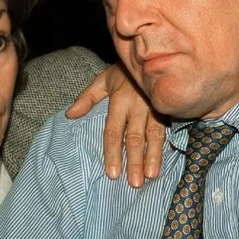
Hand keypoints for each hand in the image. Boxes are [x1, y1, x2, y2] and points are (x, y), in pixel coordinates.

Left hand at [66, 62, 165, 187]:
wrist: (151, 56)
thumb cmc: (123, 72)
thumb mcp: (102, 80)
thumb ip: (87, 98)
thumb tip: (70, 115)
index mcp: (120, 100)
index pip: (114, 131)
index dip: (112, 153)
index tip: (112, 173)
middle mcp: (138, 106)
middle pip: (134, 138)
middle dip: (134, 161)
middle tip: (134, 183)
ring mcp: (155, 108)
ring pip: (154, 136)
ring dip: (153, 157)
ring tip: (150, 176)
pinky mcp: (168, 109)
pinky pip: (166, 130)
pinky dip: (165, 148)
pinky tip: (164, 162)